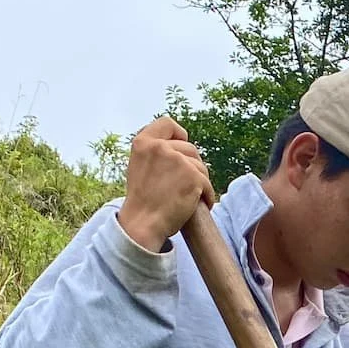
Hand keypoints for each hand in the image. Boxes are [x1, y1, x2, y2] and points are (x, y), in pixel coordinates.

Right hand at [116, 116, 215, 252]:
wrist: (143, 224)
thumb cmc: (142, 201)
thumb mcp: (140, 166)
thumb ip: (156, 153)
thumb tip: (181, 146)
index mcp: (143, 142)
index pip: (167, 123)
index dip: (178, 134)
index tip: (182, 144)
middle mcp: (160, 147)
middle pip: (190, 148)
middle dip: (192, 165)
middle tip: (186, 184)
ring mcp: (178, 160)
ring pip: (201, 166)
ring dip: (200, 182)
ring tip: (191, 197)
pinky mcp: (193, 176)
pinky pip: (208, 184)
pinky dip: (207, 196)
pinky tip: (201, 204)